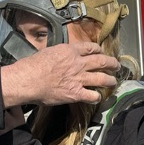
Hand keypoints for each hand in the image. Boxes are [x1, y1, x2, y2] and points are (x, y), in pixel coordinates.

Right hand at [0, 42, 118, 106]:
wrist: (27, 80)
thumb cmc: (32, 65)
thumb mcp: (48, 51)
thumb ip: (59, 54)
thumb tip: (60, 57)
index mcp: (70, 50)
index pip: (90, 47)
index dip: (98, 50)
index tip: (101, 52)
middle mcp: (78, 63)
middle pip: (102, 61)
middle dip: (112, 63)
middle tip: (116, 65)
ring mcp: (79, 79)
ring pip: (102, 78)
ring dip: (110, 80)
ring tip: (113, 81)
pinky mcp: (76, 93)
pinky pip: (92, 96)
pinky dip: (97, 97)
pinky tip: (97, 97)